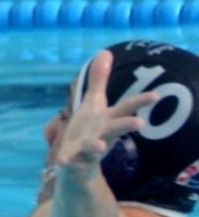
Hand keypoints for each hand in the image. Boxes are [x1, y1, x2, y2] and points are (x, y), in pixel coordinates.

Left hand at [51, 50, 158, 176]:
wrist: (77, 165)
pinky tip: (61, 160)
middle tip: (140, 124)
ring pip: (95, 148)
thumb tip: (105, 51)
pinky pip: (70, 162)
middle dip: (127, 125)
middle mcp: (101, 134)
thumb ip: (98, 80)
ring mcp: (87, 150)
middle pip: (116, 129)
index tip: (156, 96)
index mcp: (107, 119)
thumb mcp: (92, 104)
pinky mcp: (72, 161)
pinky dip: (66, 161)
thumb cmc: (89, 130)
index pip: (126, 108)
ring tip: (99, 145)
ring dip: (97, 146)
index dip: (140, 101)